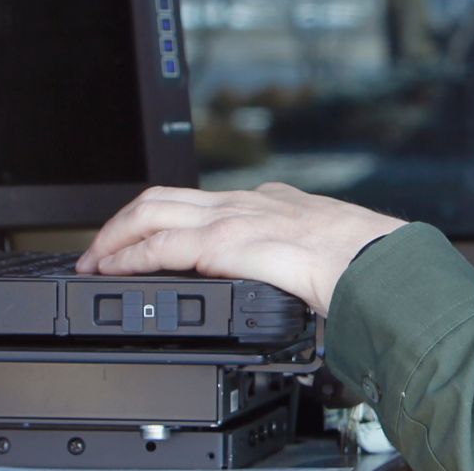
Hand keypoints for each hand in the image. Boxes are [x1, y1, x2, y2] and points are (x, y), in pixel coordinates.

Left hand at [75, 182, 405, 314]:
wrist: (378, 264)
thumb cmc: (364, 263)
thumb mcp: (323, 247)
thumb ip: (297, 252)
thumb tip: (291, 275)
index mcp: (269, 201)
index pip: (200, 199)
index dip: (163, 217)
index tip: (144, 237)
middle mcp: (246, 201)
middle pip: (164, 197)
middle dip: (123, 221)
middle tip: (100, 247)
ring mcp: (233, 217)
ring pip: (152, 212)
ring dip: (114, 236)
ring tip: (94, 260)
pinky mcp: (225, 242)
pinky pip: (160, 245)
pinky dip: (128, 256)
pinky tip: (112, 270)